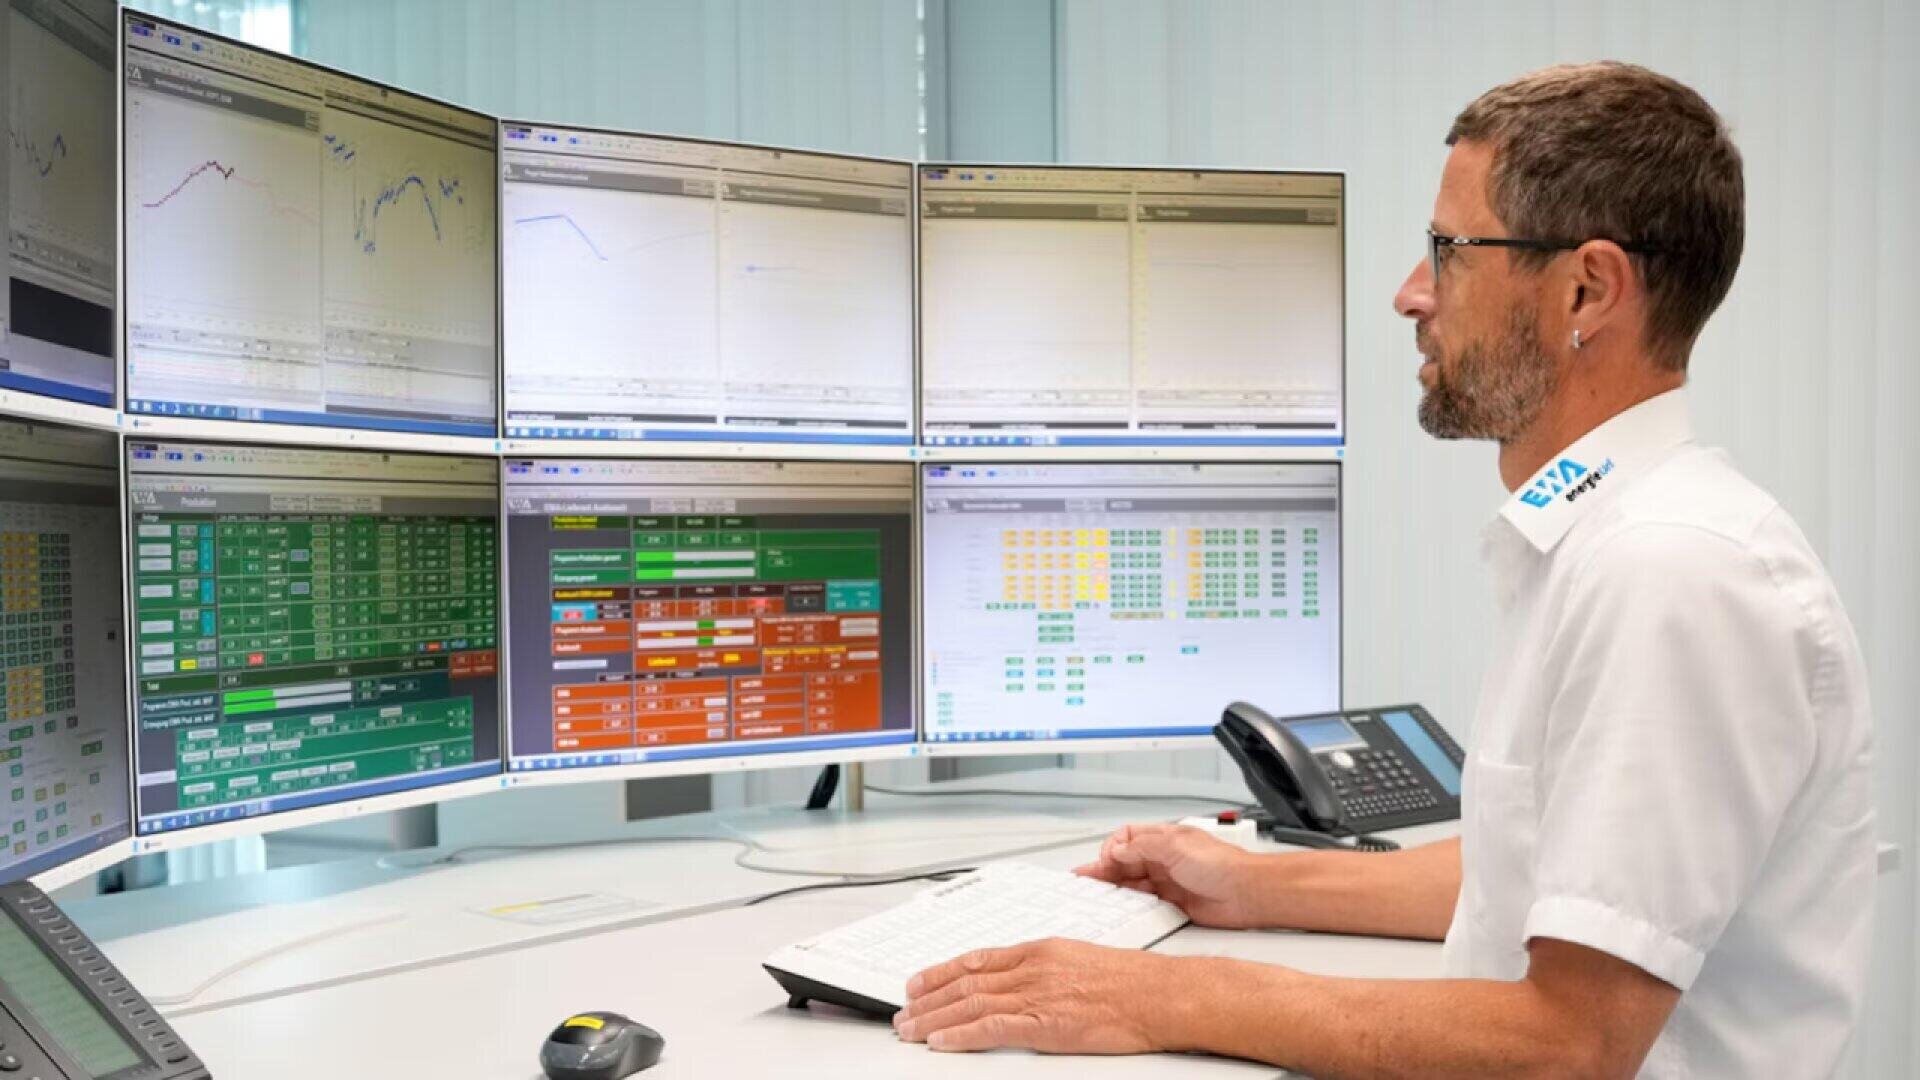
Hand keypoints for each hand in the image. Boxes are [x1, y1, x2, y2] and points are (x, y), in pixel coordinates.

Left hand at [894, 938, 1198, 1052]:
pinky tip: (940, 1041)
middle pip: (966, 981)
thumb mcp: (1080, 959)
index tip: (919, 980)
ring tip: (909, 1029)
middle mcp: (1032, 968)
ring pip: (970, 1003)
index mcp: (1040, 950)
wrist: (1160, 995)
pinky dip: (960, 1034)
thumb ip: (1045, 969)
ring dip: (933, 1017)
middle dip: (928, 997)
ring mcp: (1037, 994)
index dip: (941, 971)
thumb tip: (1021, 982)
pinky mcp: (1045, 1023)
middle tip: (903, 1011)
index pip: (977, 959)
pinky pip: (991, 1028)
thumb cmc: (1131, 982)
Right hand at [1073, 823, 1265, 928]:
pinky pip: (1145, 903)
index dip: (1111, 848)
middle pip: (1125, 862)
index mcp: (1164, 838)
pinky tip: (1121, 908)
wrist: (1247, 893)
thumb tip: (1116, 850)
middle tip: (1085, 881)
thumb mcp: (1174, 846)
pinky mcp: (1173, 903)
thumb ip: (1141, 847)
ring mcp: (1168, 881)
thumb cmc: (1222, 865)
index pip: (1127, 838)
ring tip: (1095, 895)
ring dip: (1114, 888)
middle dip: (1104, 870)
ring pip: (1132, 883)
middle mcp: (1164, 859)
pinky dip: (1130, 905)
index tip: (1102, 862)